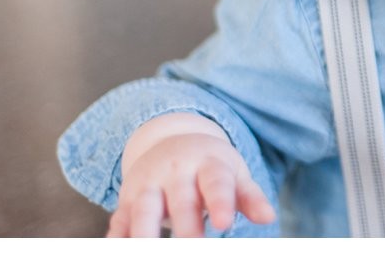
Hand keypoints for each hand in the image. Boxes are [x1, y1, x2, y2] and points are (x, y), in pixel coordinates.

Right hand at [107, 115, 276, 236]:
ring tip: (149, 250)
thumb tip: (268, 217)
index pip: (216, 182)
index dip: (221, 202)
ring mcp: (148, 184)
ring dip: (145, 234)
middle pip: (181, 200)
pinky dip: (117, 238)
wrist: (171, 141)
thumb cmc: (211, 166)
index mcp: (207, 163)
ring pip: (144, 210)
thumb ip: (249, 196)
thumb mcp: (233, 173)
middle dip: (186, 227)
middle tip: (194, 247)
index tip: (225, 224)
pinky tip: (116, 248)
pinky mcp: (126, 200)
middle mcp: (175, 171)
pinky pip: (119, 220)